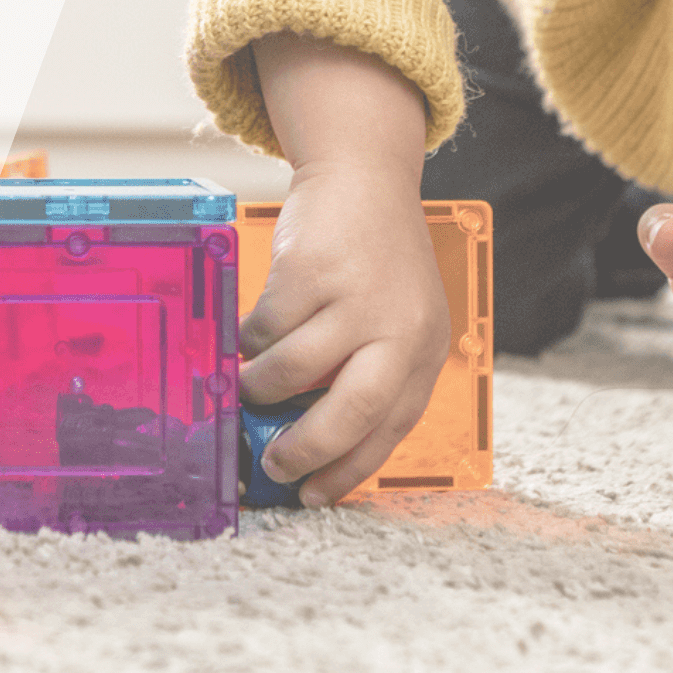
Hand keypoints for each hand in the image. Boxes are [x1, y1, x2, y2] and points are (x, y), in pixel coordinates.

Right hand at [237, 34, 451, 507]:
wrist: (363, 177)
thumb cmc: (374, 259)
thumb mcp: (395, 318)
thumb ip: (369, 373)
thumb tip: (310, 442)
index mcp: (425, 349)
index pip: (392, 428)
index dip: (348, 470)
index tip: (313, 495)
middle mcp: (399, 328)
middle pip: (349, 415)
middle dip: (303, 449)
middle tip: (271, 462)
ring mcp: (356, 298)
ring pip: (291, 372)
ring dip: (259, 388)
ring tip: (248, 385)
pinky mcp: (312, 271)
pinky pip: (265, 328)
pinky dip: (248, 339)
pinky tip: (248, 334)